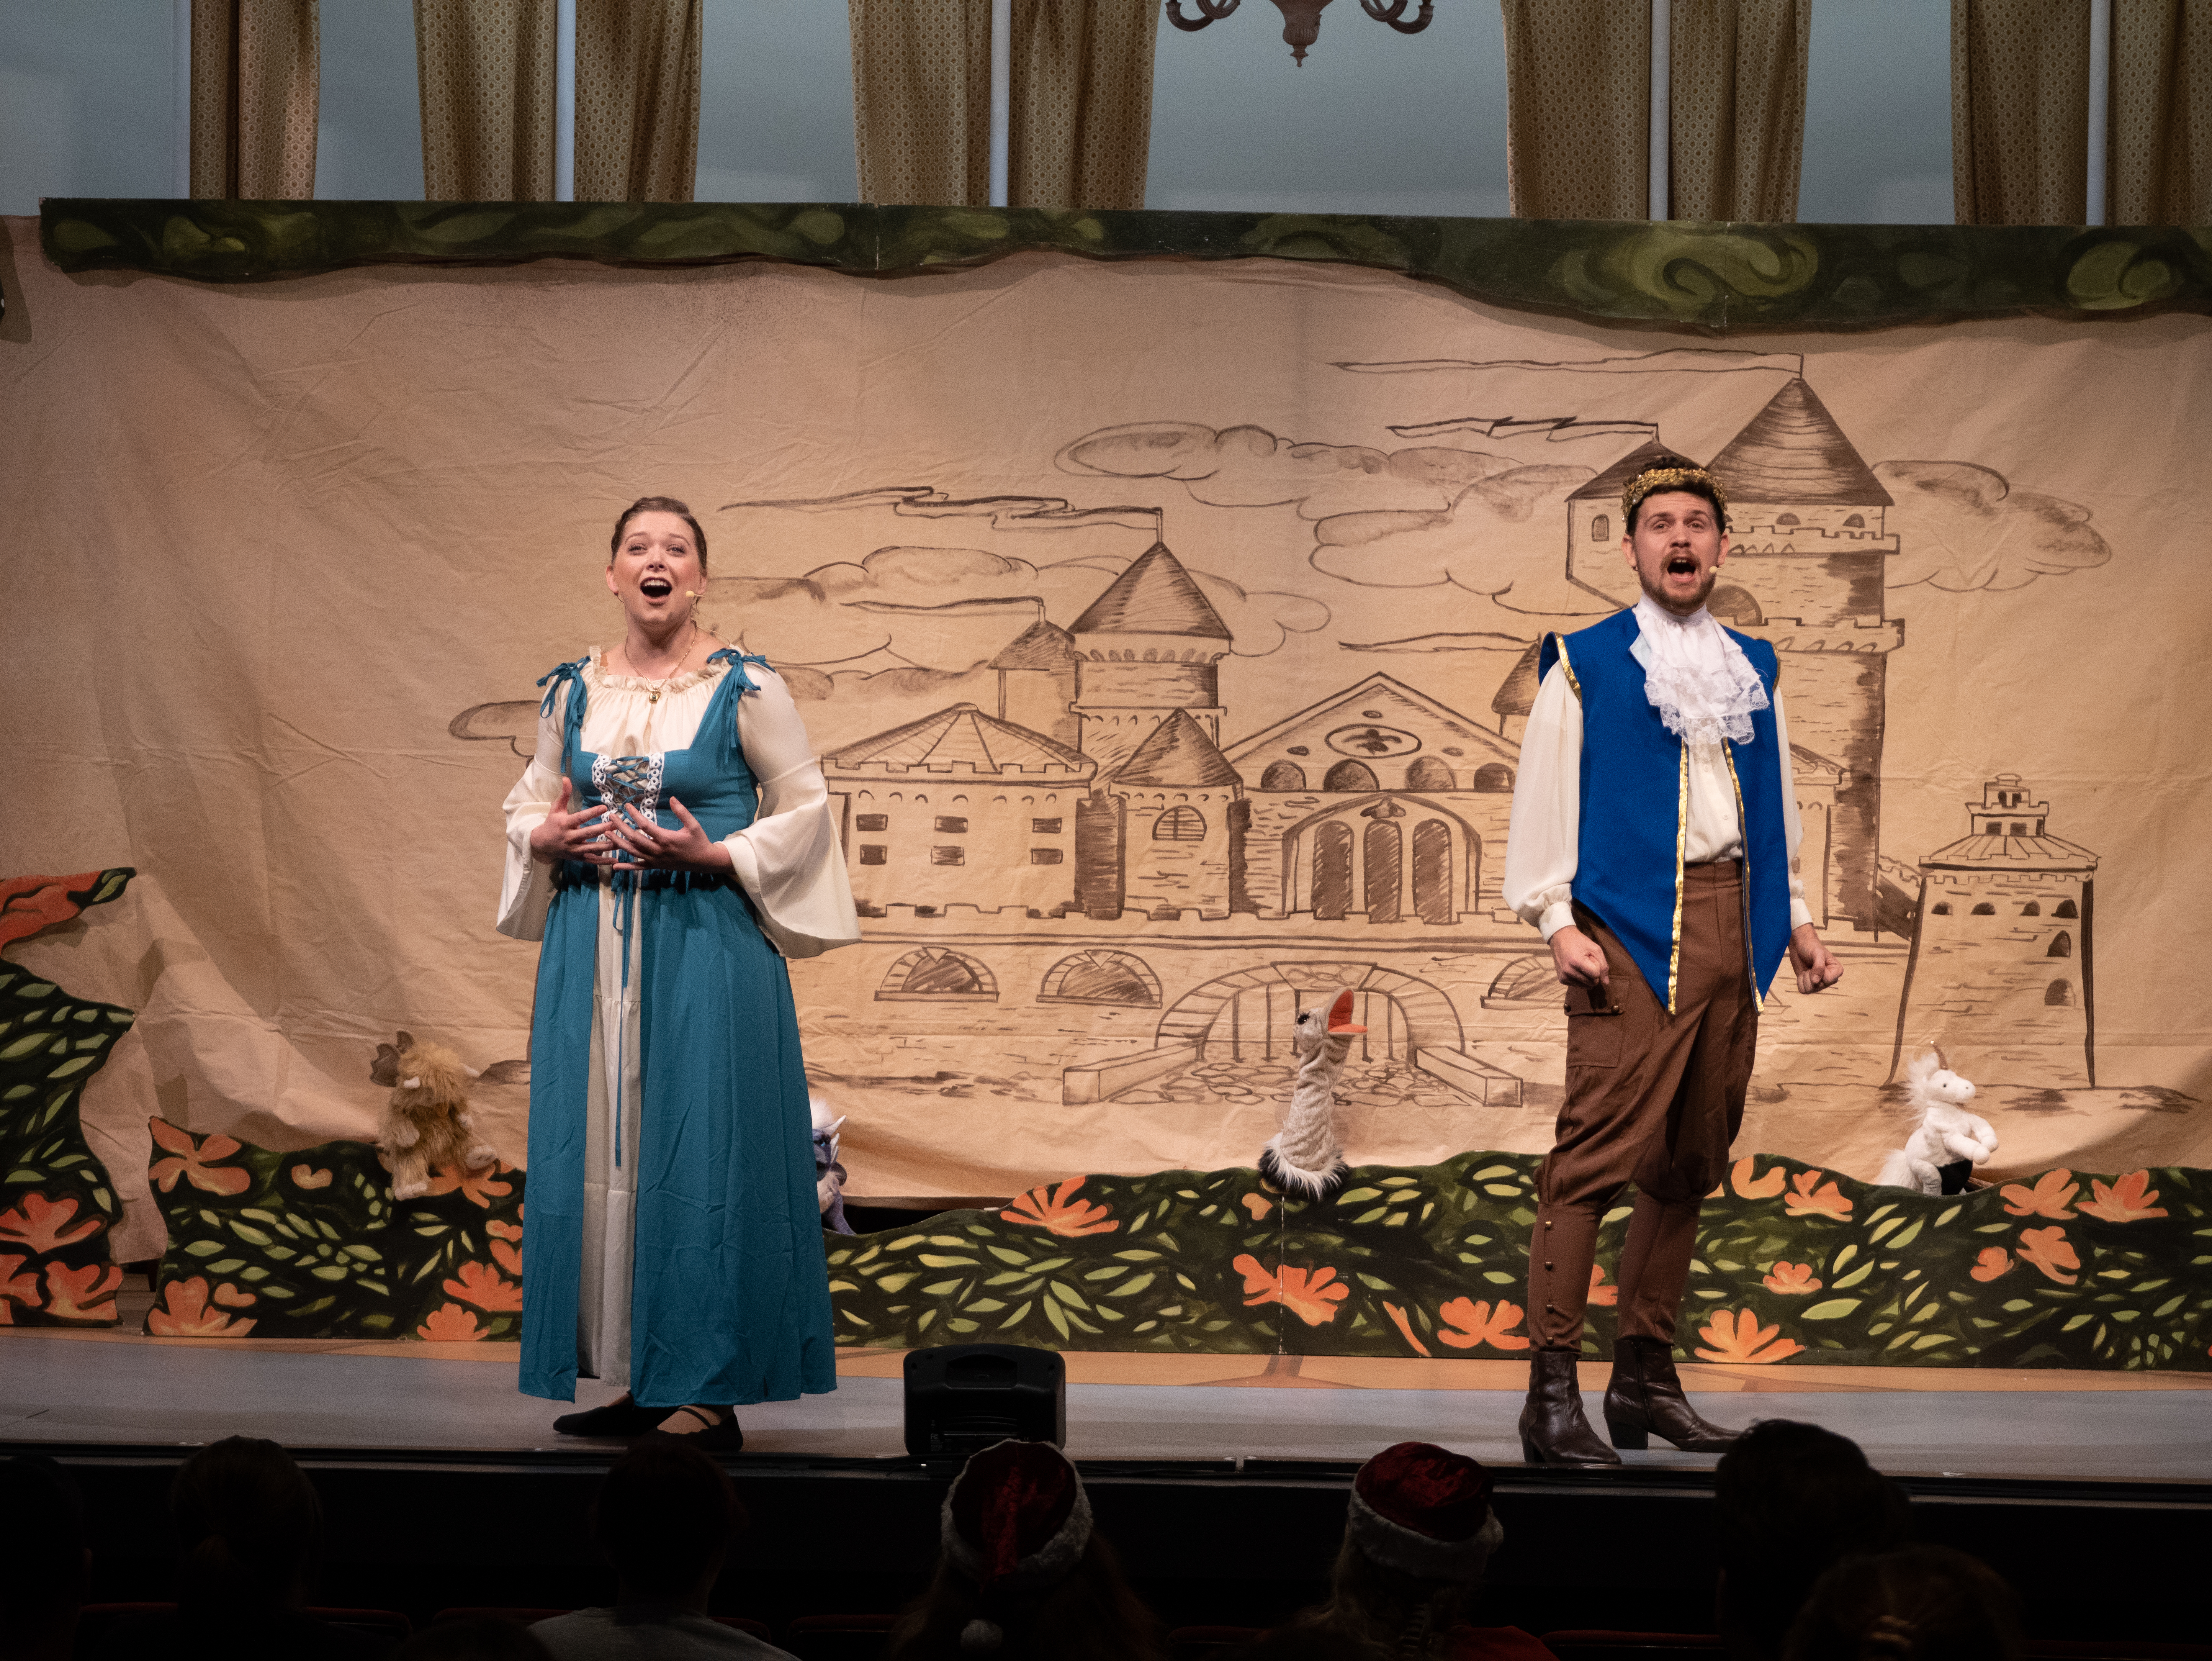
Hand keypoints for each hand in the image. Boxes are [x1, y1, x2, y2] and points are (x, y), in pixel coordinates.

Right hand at [527, 777, 619, 864]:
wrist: (542, 844)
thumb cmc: (551, 823)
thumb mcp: (555, 808)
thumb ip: (563, 794)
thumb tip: (566, 778)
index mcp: (564, 823)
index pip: (580, 818)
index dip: (592, 813)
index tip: (605, 807)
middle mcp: (569, 837)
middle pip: (588, 833)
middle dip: (603, 828)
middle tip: (617, 823)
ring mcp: (574, 849)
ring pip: (592, 848)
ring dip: (607, 845)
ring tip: (622, 841)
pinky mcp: (577, 858)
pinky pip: (591, 860)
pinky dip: (602, 861)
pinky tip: (615, 861)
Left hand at [602, 796, 733, 874]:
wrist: (703, 862)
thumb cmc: (698, 841)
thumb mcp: (694, 825)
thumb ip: (682, 812)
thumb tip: (672, 798)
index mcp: (666, 839)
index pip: (645, 826)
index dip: (634, 815)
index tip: (626, 807)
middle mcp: (658, 850)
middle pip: (634, 838)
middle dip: (620, 827)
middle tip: (611, 817)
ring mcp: (655, 860)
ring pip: (632, 852)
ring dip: (618, 843)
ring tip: (607, 833)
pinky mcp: (655, 866)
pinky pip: (638, 868)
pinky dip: (626, 867)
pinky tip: (614, 865)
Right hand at [1549, 925, 1609, 990]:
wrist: (1561, 938)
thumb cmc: (1580, 941)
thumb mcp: (1595, 949)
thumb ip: (1603, 966)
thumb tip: (1606, 983)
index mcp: (1576, 962)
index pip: (1596, 975)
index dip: (1597, 966)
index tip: (1591, 958)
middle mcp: (1568, 972)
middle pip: (1592, 982)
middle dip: (1592, 973)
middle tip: (1586, 962)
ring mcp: (1564, 977)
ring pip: (1586, 986)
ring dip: (1587, 977)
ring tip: (1581, 965)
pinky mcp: (1561, 980)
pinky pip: (1578, 985)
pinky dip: (1580, 979)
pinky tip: (1575, 969)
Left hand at [1788, 923, 1841, 993]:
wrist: (1800, 944)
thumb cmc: (1811, 946)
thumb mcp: (1817, 953)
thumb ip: (1819, 966)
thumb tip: (1816, 981)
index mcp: (1836, 971)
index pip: (1828, 980)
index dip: (1819, 973)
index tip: (1817, 963)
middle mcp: (1829, 979)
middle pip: (1818, 987)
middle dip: (1810, 976)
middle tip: (1810, 965)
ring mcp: (1819, 983)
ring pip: (1809, 990)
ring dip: (1804, 978)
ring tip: (1807, 968)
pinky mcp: (1809, 983)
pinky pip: (1802, 990)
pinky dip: (1800, 981)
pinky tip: (1803, 972)